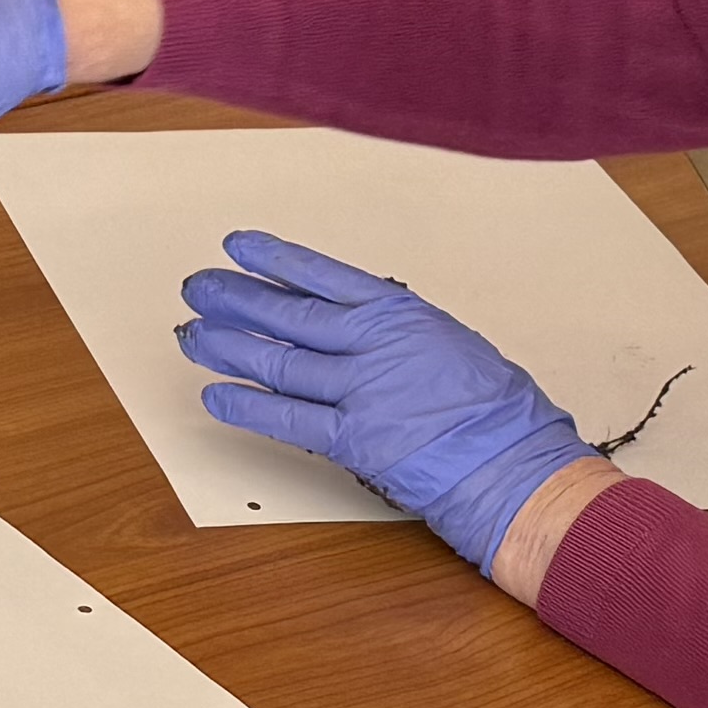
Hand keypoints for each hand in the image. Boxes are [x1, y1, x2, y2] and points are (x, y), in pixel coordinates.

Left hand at [172, 229, 591, 561]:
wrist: (512, 462)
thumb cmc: (493, 408)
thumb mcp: (446, 343)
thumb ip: (393, 332)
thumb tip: (346, 325)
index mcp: (399, 314)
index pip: (322, 275)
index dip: (273, 259)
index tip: (237, 246)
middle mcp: (374, 345)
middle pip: (288, 314)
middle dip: (236, 298)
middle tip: (199, 287)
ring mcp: (361, 391)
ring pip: (279, 361)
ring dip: (230, 346)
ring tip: (195, 334)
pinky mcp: (353, 439)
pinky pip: (286, 418)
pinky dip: (246, 405)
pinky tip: (215, 394)